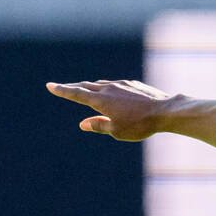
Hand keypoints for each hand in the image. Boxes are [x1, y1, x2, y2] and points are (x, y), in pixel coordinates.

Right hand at [45, 79, 173, 140]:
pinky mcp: (133, 84)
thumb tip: (83, 123)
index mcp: (101, 100)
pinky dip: (108, 89)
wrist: (165, 111)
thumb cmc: (140, 125)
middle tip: (63, 87)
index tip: (50, 85)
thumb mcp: (116, 131)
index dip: (62, 90)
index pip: (76, 94)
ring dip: (91, 87)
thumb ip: (98, 125)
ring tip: (86, 89)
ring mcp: (122, 84)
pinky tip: (112, 93)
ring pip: (101, 84)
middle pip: (86, 86)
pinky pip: (116, 85)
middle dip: (74, 87)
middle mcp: (109, 88)